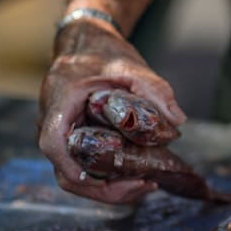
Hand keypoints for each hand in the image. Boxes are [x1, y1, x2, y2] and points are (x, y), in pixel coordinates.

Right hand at [38, 22, 185, 203]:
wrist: (87, 42)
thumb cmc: (103, 53)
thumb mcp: (131, 67)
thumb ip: (155, 90)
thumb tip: (178, 121)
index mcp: (59, 102)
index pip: (53, 143)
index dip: (73, 167)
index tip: (102, 179)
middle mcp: (52, 123)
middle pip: (66, 171)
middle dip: (104, 188)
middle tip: (145, 185)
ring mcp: (60, 134)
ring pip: (74, 175)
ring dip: (108, 187)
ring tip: (146, 184)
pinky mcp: (71, 140)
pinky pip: (83, 166)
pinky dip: (107, 177)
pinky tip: (136, 174)